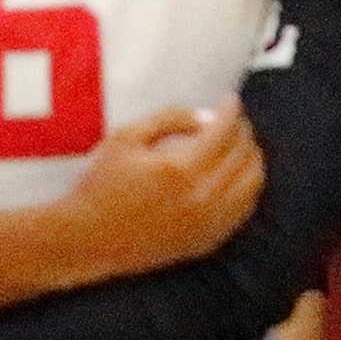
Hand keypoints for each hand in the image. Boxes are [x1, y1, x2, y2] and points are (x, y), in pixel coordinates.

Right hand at [62, 102, 262, 283]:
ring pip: (252, 182)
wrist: (88, 238)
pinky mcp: (209, 239)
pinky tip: (234, 175)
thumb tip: (207, 116)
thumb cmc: (101, 185)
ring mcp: (210, 221)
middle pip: (243, 154)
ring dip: (251, 157)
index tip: (229, 100)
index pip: (224, 131)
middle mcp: (203, 196)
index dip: (230, 110)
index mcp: (182, 169)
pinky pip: (245, 208)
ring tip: (238, 144)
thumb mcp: (125, 139)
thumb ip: (169, 118)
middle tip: (233, 121)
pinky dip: (247, 186)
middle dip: (242, 131)